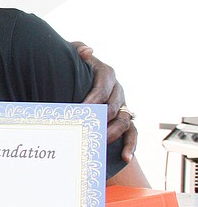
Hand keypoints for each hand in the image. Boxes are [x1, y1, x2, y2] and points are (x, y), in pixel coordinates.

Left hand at [73, 41, 135, 160]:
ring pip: (124, 121)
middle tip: (86, 129)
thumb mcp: (72, 56)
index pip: (103, 85)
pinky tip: (125, 157)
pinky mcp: (126, 120)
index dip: (93, 97)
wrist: (76, 83)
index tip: (80, 109)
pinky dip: (131, 146)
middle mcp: (117, 90)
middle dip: (101, 119)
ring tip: (100, 142)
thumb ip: (76, 49)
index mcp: (106, 74)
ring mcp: (123, 106)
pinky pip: (133, 134)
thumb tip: (87, 51)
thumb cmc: (72, 70)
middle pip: (114, 106)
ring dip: (113, 133)